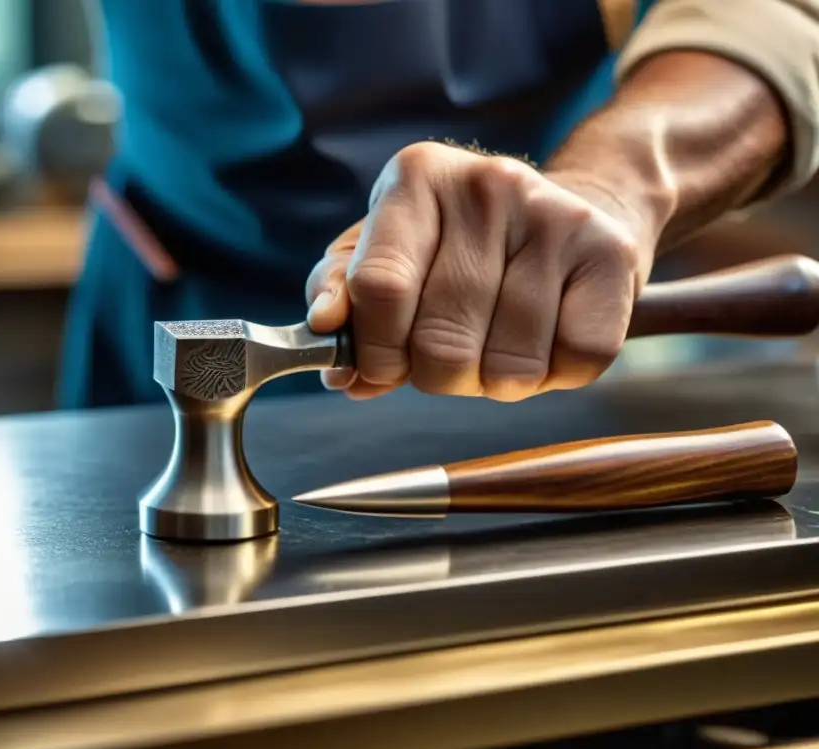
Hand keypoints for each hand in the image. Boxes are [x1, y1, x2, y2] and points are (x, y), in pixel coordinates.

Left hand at [305, 141, 659, 401]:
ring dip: (495, 382)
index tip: (381, 366)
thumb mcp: (386, 253)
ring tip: (498, 345)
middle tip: (448, 357)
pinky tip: (547, 340)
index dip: (374, 352)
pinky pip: (574, 362)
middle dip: (437, 376)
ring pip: (509, 366)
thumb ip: (343, 295)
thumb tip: (324, 333)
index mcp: (417, 178)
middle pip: (440, 341)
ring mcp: (556, 217)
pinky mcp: (612, 254)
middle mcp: (488, 185)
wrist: (578, 209)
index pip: (379, 289)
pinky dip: (554, 376)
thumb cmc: (460, 247)